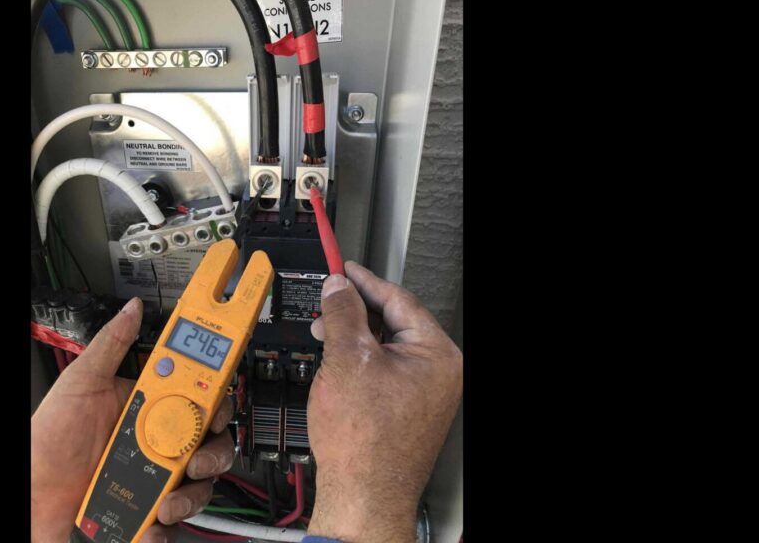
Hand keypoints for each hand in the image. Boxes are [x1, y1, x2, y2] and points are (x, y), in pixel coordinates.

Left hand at [31, 298, 235, 542]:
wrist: (32, 494)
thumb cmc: (51, 439)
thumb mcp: (81, 382)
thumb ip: (110, 344)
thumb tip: (131, 310)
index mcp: (149, 408)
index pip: (198, 398)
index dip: (214, 402)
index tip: (211, 408)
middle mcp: (159, 444)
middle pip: (211, 444)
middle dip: (213, 453)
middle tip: (193, 459)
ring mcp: (155, 480)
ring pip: (200, 486)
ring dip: (191, 495)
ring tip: (165, 501)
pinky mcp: (148, 513)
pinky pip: (175, 525)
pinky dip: (168, 529)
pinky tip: (150, 523)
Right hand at [306, 262, 462, 542]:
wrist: (362, 496)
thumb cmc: (364, 442)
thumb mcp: (346, 359)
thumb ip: (343, 314)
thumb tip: (338, 286)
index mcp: (437, 355)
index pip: (400, 299)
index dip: (364, 281)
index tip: (343, 268)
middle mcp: (439, 374)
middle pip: (393, 323)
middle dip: (354, 314)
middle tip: (325, 310)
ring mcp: (425, 395)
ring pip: (385, 349)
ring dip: (352, 341)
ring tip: (325, 344)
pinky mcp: (408, 412)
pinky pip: (383, 374)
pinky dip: (358, 366)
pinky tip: (336, 372)